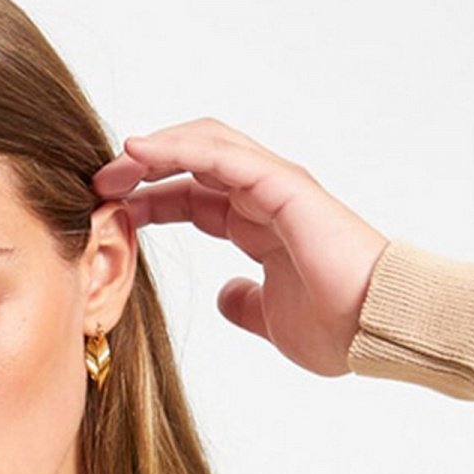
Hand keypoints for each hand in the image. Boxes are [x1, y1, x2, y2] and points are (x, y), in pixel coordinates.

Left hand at [91, 119, 390, 380]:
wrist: (376, 328)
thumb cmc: (339, 326)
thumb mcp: (272, 320)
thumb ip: (246, 305)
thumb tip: (224, 297)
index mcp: (259, 223)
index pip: (192, 196)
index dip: (149, 200)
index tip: (109, 215)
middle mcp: (265, 195)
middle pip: (191, 162)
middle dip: (141, 169)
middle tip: (98, 186)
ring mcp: (275, 184)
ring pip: (203, 146)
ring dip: (152, 152)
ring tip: (110, 167)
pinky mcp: (283, 184)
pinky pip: (221, 154)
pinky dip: (178, 148)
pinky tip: (140, 153)